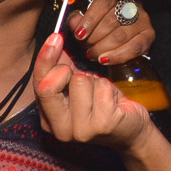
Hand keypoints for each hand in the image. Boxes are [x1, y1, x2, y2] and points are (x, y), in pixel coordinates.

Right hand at [33, 33, 152, 150]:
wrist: (130, 131)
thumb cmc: (102, 107)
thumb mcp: (77, 88)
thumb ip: (61, 68)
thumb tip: (54, 42)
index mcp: (49, 121)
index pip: (39, 84)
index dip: (46, 58)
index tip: (56, 38)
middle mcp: (61, 131)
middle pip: (49, 87)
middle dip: (67, 72)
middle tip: (82, 76)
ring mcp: (83, 130)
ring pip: (80, 82)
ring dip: (94, 81)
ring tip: (101, 94)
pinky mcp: (104, 124)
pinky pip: (102, 87)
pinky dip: (109, 87)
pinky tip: (113, 100)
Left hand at [67, 0, 153, 64]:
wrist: (123, 31)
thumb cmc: (101, 22)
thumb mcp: (88, 16)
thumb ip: (78, 19)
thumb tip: (74, 24)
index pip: (103, 2)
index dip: (90, 19)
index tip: (79, 34)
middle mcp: (132, 3)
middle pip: (111, 21)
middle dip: (94, 38)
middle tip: (85, 47)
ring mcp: (143, 19)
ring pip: (121, 35)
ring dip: (103, 48)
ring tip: (92, 54)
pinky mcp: (149, 35)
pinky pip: (134, 47)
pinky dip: (118, 56)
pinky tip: (105, 59)